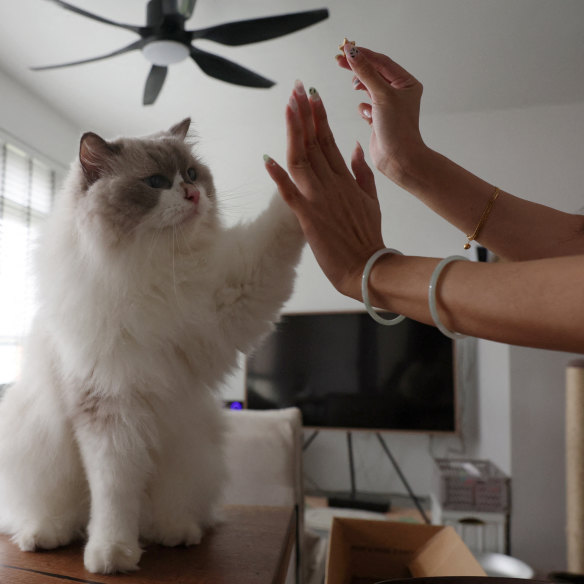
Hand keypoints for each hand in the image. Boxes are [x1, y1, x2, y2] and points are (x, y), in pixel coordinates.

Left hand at [264, 82, 384, 299]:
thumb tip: (355, 147)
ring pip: (302, 160)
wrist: (366, 266)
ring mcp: (319, 199)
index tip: (312, 95)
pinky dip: (278, 176)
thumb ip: (362, 172)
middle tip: (296, 89)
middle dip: (304, 114)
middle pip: (314, 143)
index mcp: (346, 178)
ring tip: (288, 107)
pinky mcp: (308, 217)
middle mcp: (332, 184)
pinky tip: (267, 158)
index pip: (329, 141)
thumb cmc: (368, 235)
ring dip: (293, 132)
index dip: (318, 117)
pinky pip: (290, 193)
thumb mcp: (372, 199)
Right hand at [336, 45, 426, 184]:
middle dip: (358, 68)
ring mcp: (389, 106)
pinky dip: (363, 107)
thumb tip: (351, 52)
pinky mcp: (380, 119)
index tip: (345, 49)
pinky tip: (365, 113)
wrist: (398, 159)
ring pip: (370, 88)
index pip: (382, 62)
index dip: (363, 55)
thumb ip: (365, 73)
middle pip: (374, 73)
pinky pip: (367, 106)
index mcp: (407, 83)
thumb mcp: (380, 95)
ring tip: (354, 87)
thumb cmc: (397, 128)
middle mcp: (400, 93)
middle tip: (338, 61)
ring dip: (361, 87)